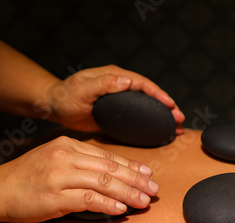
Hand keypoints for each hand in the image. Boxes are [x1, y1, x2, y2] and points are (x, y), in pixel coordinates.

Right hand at [0, 136, 158, 222]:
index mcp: (68, 145)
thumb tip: (112, 173)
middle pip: (110, 169)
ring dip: (128, 193)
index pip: (108, 156)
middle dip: (136, 180)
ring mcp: (59, 176)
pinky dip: (107, 204)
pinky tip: (121, 209)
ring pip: (103, 183)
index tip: (149, 174)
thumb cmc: (28, 177)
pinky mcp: (53, 196)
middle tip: (154, 190)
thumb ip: (80, 162)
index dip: (132, 165)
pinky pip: (87, 199)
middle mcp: (65, 156)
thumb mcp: (54, 159)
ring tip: (144, 202)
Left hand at [40, 64, 184, 133]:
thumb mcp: (82, 89)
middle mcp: (120, 86)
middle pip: (149, 95)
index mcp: (114, 76)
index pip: (142, 83)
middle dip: (166, 106)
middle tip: (180, 119)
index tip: (170, 105)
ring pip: (146, 107)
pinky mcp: (117, 113)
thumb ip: (104, 83)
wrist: (54, 107)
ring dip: (161, 116)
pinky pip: (137, 118)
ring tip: (177, 127)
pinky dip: (150, 125)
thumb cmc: (66, 96)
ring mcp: (120, 100)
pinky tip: (159, 134)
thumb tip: (129, 81)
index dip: (158, 93)